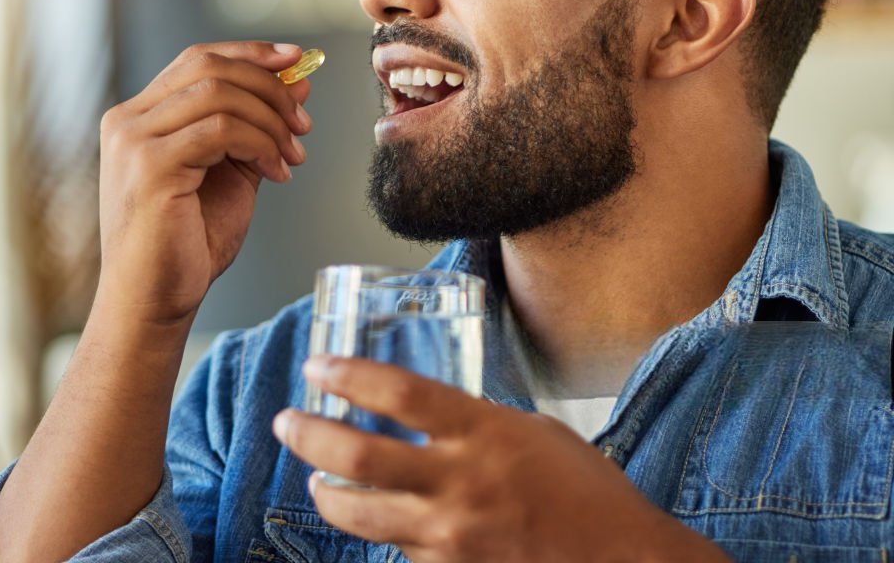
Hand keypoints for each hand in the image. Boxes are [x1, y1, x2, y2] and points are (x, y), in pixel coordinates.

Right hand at [95, 41, 312, 323]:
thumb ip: (256, 129)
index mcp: (140, 118)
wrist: (154, 301)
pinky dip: (261, 145)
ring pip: (219, 95)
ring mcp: (134, 142)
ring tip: (293, 156)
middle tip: (303, 125)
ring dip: (270, 120)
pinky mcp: (151, 167)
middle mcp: (128, 121)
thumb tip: (297, 85)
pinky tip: (277, 175)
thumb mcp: (231, 174)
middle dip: (270, 88)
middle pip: (210, 67)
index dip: (251, 54)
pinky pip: (222, 130)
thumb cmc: (187, 245)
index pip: (198, 59)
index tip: (297, 61)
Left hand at [274, 356, 730, 562]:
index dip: (348, 375)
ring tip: (316, 477)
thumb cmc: (587, 492)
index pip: (399, 393)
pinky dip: (380, 530)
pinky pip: (396, 548)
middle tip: (289, 421)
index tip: (317, 366)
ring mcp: (451, 533)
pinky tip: (376, 519)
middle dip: (309, 434)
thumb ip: (477, 424)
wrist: (620, 561)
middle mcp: (460, 482)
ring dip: (326, 491)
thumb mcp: (534, 433)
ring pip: (359, 512)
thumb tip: (431, 419)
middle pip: (358, 454)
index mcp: (484, 433)